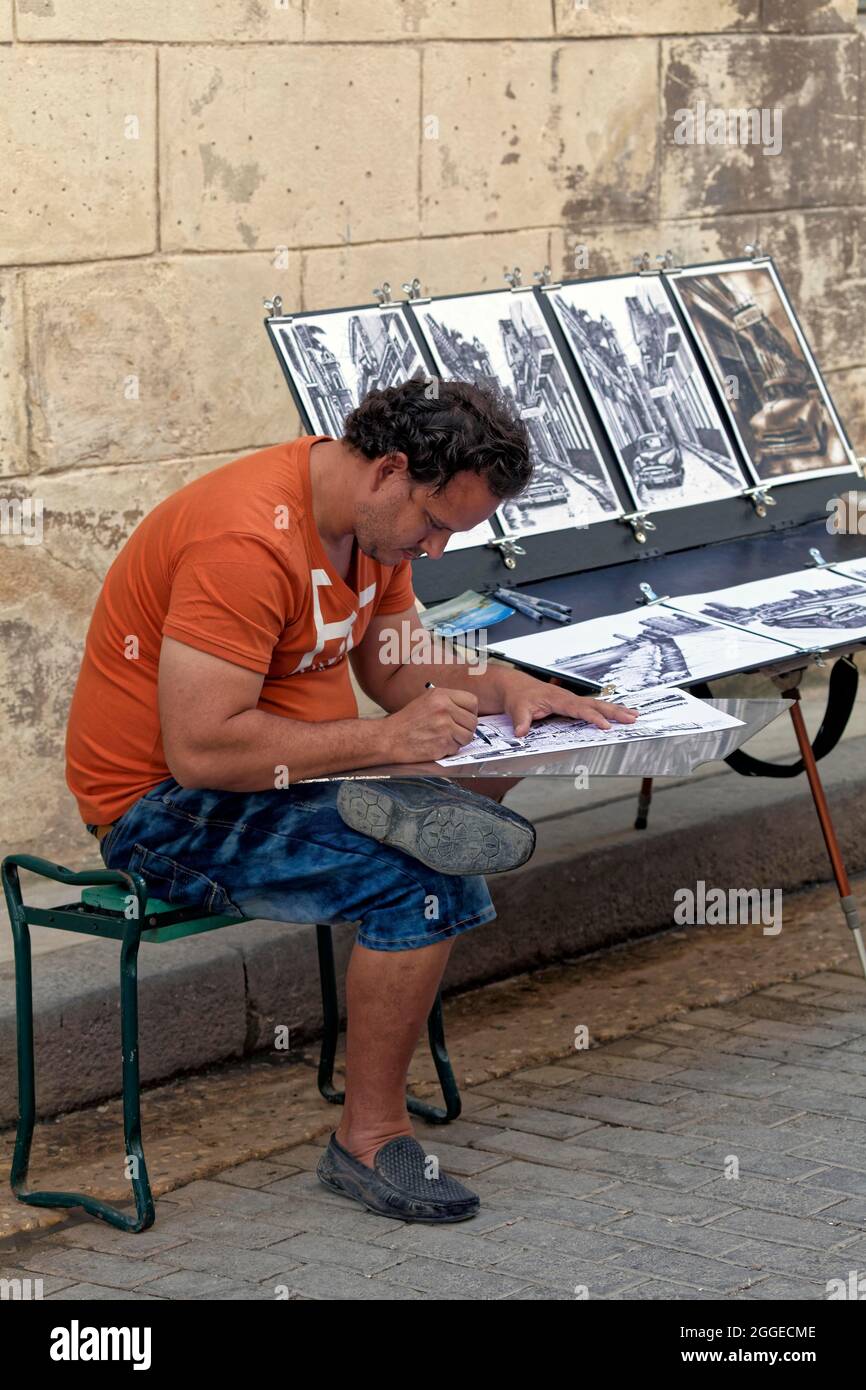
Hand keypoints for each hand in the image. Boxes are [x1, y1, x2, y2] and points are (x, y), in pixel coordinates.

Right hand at [383, 687, 478, 762]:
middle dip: (466, 728)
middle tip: (454, 731)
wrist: (390, 738)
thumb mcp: (427, 700)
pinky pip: (457, 748)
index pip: (472, 701)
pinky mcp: (442, 744)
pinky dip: (449, 750)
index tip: (464, 717)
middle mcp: (445, 709)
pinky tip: (436, 745)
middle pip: (473, 721)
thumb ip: (448, 702)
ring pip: (468, 736)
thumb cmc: (407, 721)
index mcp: (441, 695)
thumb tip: (469, 710)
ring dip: (459, 740)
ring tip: (444, 738)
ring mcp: (445, 727)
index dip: (471, 711)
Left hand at [501, 671, 638, 737]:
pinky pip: (594, 706)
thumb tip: (521, 733)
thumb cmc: (519, 696)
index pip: (579, 709)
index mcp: (558, 699)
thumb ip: (521, 720)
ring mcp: (573, 700)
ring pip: (598, 704)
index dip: (593, 717)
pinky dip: (608, 709)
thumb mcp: (517, 708)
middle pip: (596, 704)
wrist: (517, 687)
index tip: (606, 726)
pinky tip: (620, 713)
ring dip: (616, 710)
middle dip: (614, 712)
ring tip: (634, 715)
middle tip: (632, 718)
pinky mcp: (573, 704)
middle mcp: (569, 698)